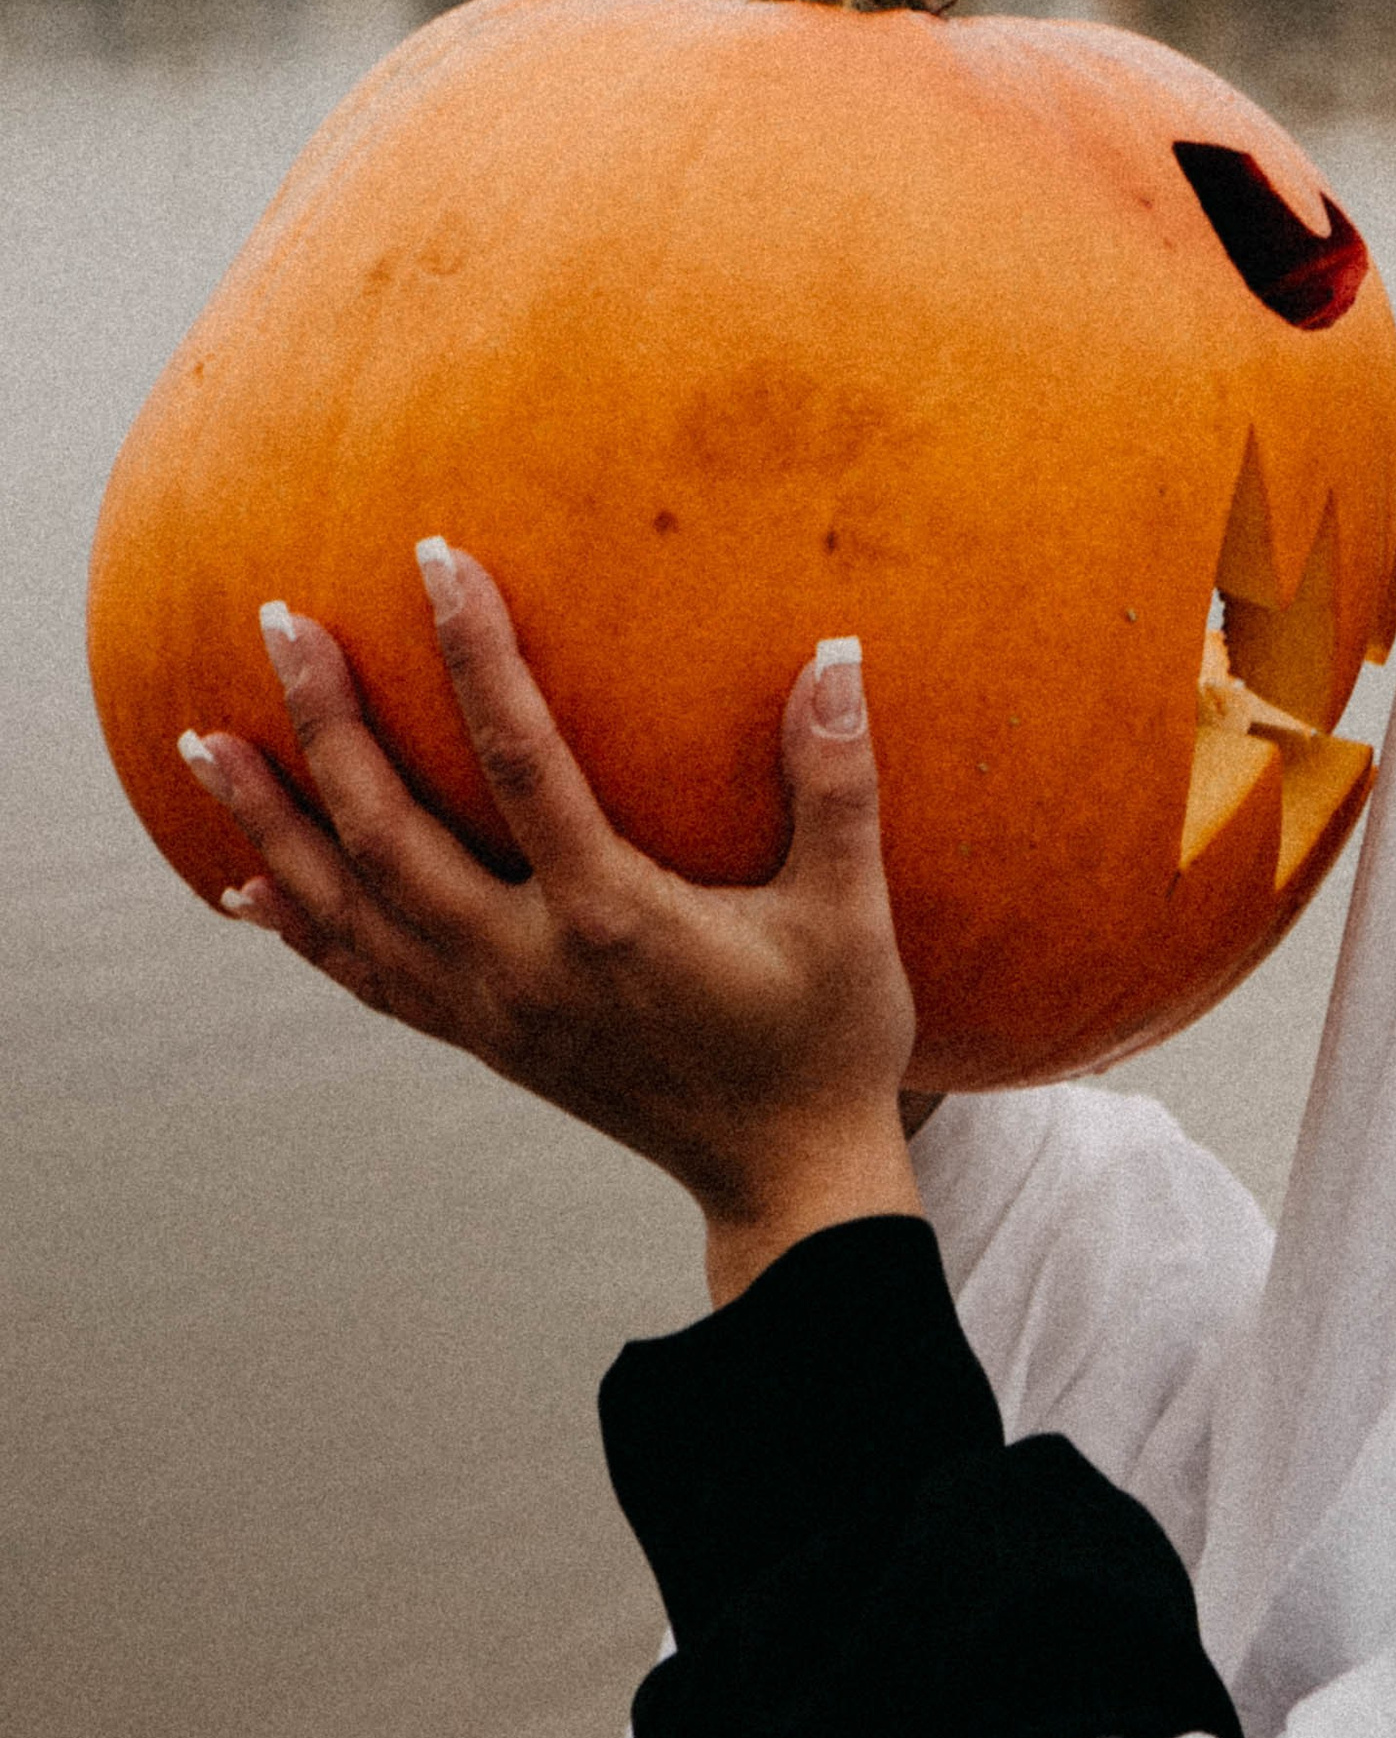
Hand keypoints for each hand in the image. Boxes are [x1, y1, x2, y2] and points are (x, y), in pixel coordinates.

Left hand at [180, 541, 921, 1301]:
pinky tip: (243, 886)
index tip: (435, 559)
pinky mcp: (481, 1039)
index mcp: (612, 921)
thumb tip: (836, 654)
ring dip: (270, 821)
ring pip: (347, 909)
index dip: (473, 654)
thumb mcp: (851, 915)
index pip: (519, 761)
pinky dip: (297, 925)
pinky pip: (363, 975)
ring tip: (202, 739)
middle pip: (387, 835)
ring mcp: (490, 1011)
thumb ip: (838, 785)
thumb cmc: (828, 1038)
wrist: (783, 1178)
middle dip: (325, 725)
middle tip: (278, 621)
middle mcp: (526, 966)